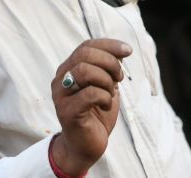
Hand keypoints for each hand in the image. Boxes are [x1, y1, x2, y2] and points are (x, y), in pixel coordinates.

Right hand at [50, 39, 132, 175]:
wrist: (86, 146)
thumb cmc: (96, 114)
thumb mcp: (106, 86)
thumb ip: (109, 68)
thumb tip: (121, 50)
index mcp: (69, 69)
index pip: (86, 46)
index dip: (109, 45)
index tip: (128, 51)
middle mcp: (61, 78)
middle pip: (85, 54)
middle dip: (110, 62)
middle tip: (120, 77)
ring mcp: (61, 95)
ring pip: (84, 71)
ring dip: (106, 80)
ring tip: (112, 92)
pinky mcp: (67, 111)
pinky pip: (90, 94)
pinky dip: (105, 97)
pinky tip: (107, 106)